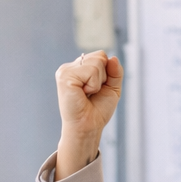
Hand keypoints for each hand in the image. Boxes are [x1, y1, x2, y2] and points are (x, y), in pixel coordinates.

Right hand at [55, 51, 122, 179]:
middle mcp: (70, 67)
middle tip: (92, 92)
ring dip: (98, 82)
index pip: (100, 55)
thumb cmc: (97, 110)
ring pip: (97, 62)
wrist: (89, 126)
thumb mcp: (112, 88)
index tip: (97, 89)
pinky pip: (91, 71)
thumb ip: (115, 72)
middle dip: (103, 76)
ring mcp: (66, 71)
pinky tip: (83, 94)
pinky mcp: (65, 76)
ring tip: (87, 93)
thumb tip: (113, 58)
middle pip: (100, 56)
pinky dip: (93, 85)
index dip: (106, 73)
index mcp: (79, 67)